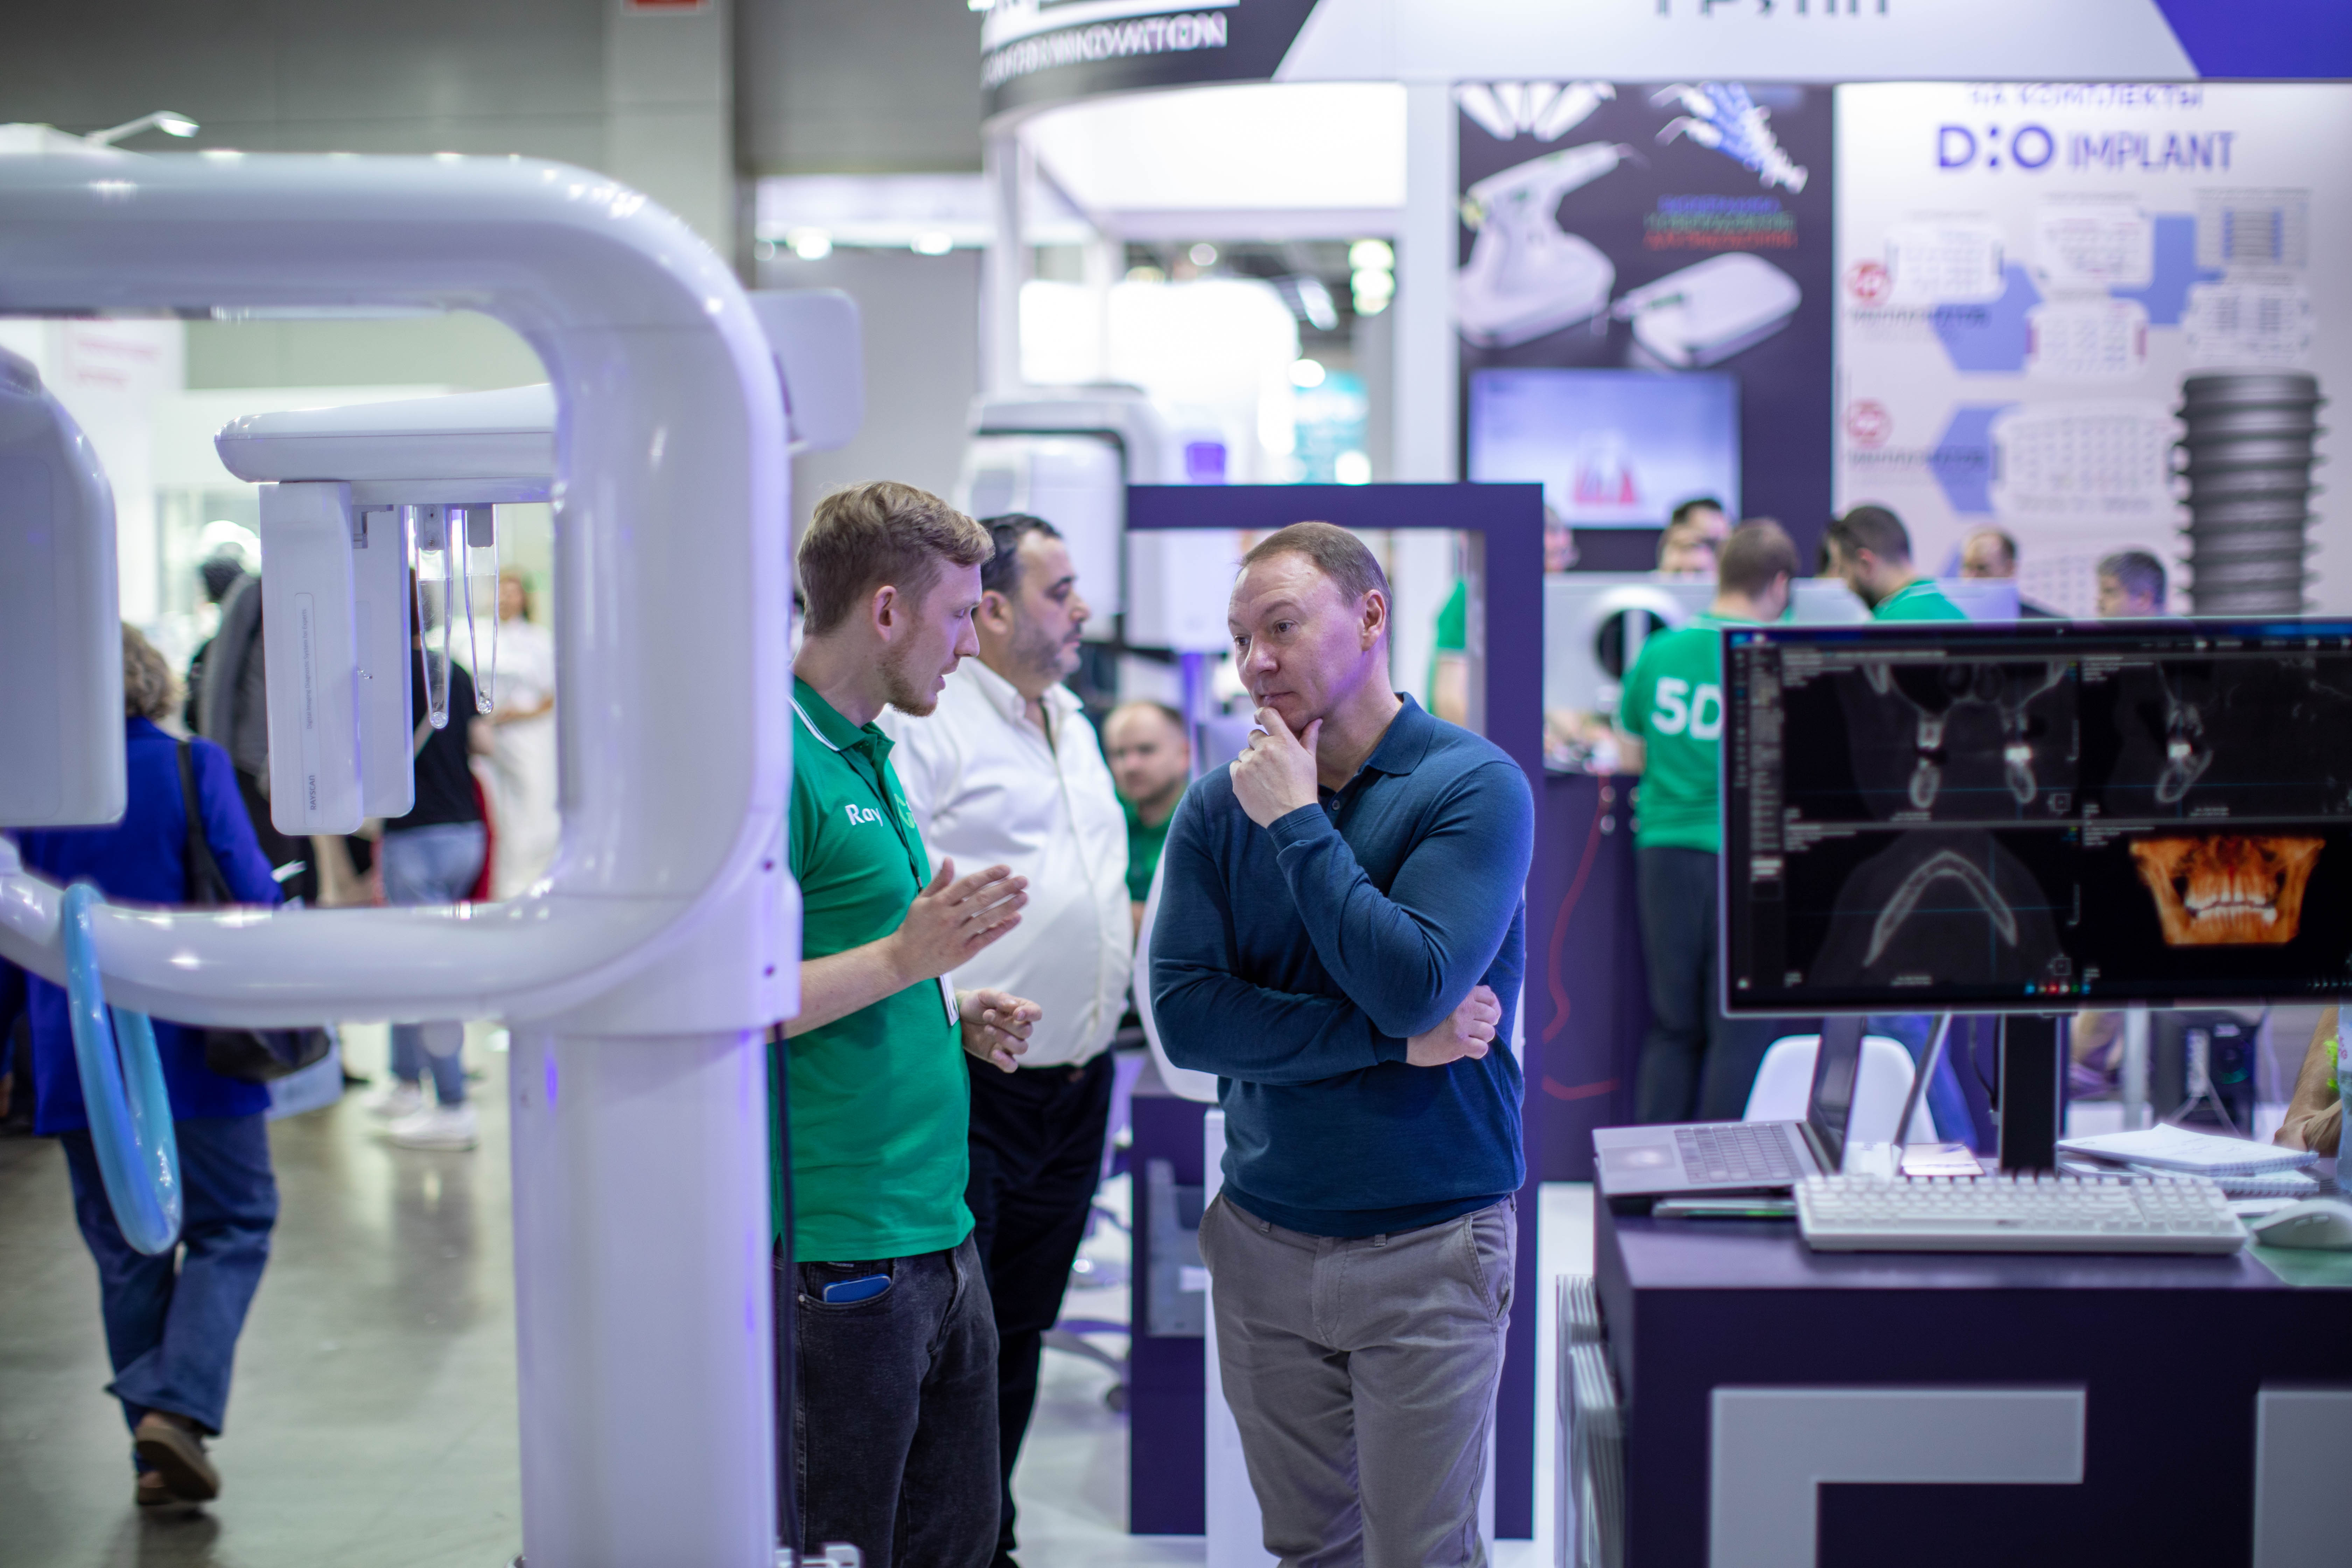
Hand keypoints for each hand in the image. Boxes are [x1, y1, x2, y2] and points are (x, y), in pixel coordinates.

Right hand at [889, 858, 1027, 983]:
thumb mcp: (921, 901)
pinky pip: (986, 938)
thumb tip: (949, 860)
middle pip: (981, 899)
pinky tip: (1015, 918)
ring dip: (1008, 906)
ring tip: (1024, 897)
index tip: (1006, 869)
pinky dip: (1002, 928)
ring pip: (987, 918)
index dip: (989, 875)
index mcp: (939, 902)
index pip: (969, 884)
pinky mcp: (963, 952)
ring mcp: (957, 935)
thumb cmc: (913, 928)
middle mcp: (949, 917)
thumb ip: (938, 881)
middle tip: (1023, 880)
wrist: (903, 959)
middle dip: (1005, 888)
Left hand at [960, 988, 1038, 1072]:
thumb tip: (1015, 1007)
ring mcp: (1008, 1043)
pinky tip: (994, 1053)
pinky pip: (1011, 1066)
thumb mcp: (984, 995)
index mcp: (1018, 1010)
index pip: (1036, 1012)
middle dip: (1006, 1023)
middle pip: (1026, 1031)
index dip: (1030, 1014)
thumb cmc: (972, 1003)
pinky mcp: (997, 1056)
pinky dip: (1006, 1061)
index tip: (1016, 1013)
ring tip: (987, 1029)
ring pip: (1022, 1048)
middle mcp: (1016, 1028)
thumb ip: (1000, 998)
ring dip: (1005, 1039)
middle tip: (987, 1015)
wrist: (955, 1017)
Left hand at [1229, 706, 1322, 827]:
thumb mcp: (1309, 760)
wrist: (1292, 816)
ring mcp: (1250, 763)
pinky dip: (1242, 773)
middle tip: (1269, 762)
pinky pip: (1235, 766)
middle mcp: (1265, 749)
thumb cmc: (1303, 786)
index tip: (1259, 718)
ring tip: (1264, 777)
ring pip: (1244, 753)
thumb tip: (1316, 720)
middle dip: (1259, 745)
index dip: (1261, 713)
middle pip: (1253, 735)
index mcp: (1283, 741)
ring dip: (1251, 761)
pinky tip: (1255, 784)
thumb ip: (1309, 737)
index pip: (1267, 714)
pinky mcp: (1238, 777)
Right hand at [1407, 985, 1499, 1067]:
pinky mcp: (1459, 1042)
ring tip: (1466, 1040)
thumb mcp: (1444, 1001)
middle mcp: (1462, 1006)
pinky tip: (1463, 1050)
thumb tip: (1488, 991)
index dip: (1492, 1009)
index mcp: (1460, 994)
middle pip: (1492, 1016)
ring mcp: (1461, 1024)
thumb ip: (1466, 995)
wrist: (1401, 1038)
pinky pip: (1482, 1049)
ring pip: (1489, 1033)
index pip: (1490, 998)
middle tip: (1472, 1031)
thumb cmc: (1423, 1019)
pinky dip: (1475, 1052)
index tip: (1484, 1017)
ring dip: (1480, 1039)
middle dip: (1486, 1025)